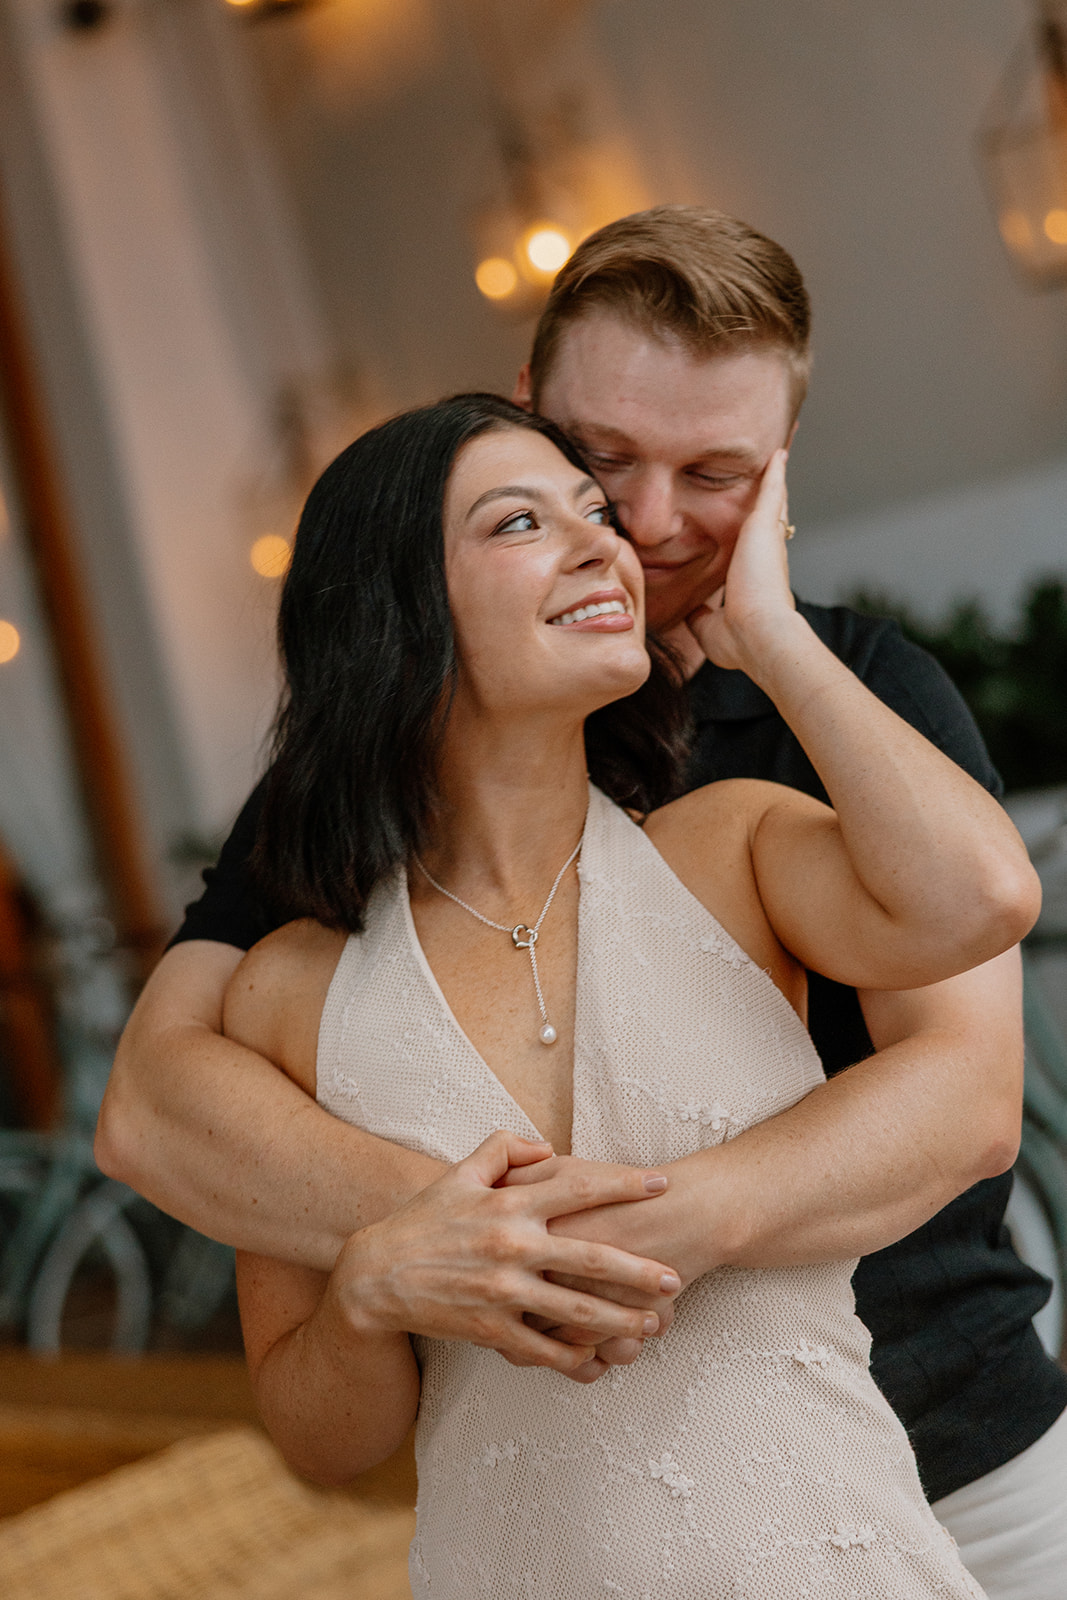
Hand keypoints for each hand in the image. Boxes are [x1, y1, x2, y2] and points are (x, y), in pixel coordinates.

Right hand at [324, 1131, 680, 1376]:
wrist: (374, 1277)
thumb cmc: (422, 1221)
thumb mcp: (459, 1173)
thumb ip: (505, 1149)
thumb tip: (548, 1148)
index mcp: (510, 1204)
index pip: (579, 1187)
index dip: (624, 1185)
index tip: (661, 1184)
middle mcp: (513, 1246)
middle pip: (592, 1257)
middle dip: (639, 1269)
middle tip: (675, 1276)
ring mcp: (503, 1292)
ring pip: (576, 1310)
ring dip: (621, 1318)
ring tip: (654, 1323)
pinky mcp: (490, 1329)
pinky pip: (543, 1348)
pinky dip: (575, 1356)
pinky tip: (600, 1358)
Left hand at [685, 448, 796, 674]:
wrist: (759, 635)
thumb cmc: (740, 641)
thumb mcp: (710, 628)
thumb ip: (701, 617)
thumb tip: (692, 613)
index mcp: (754, 576)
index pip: (755, 548)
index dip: (757, 536)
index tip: (755, 527)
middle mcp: (766, 554)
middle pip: (769, 518)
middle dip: (771, 499)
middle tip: (775, 477)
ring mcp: (769, 540)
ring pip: (773, 500)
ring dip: (775, 479)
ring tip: (779, 455)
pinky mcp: (766, 527)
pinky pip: (771, 490)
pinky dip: (775, 472)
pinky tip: (777, 453)